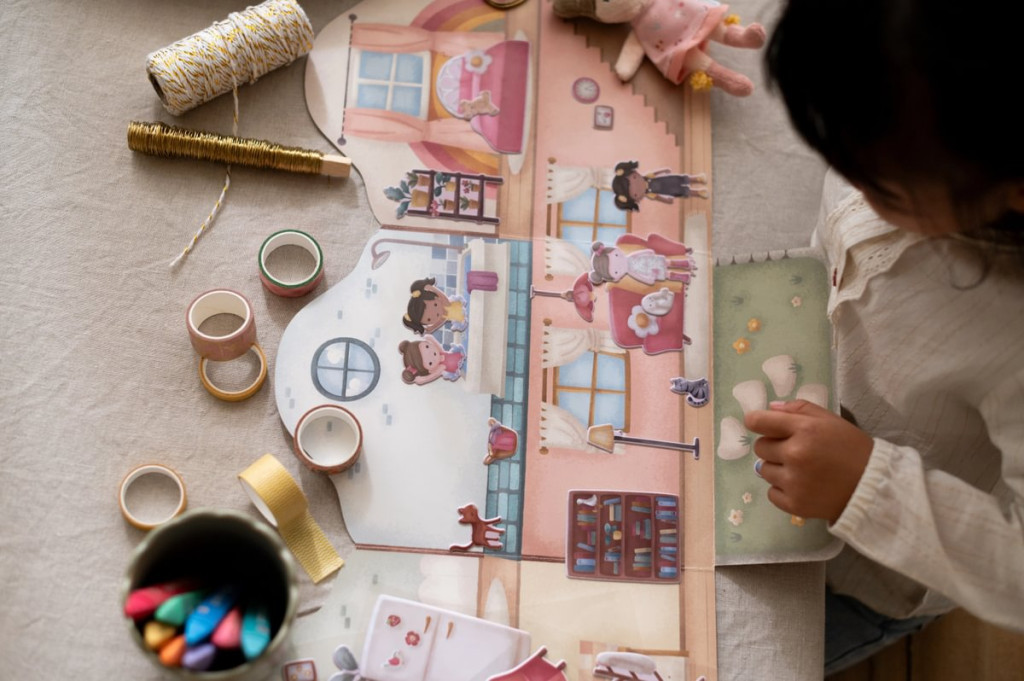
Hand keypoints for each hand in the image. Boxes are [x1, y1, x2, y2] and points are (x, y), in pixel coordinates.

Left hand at [744, 400, 873, 522]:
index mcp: (804, 430)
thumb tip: (769, 408)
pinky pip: (771, 493)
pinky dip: (782, 490)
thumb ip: (799, 409)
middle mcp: (795, 454)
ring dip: (777, 468)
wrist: (873, 487)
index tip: (761, 425)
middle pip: (760, 447)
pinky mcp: (794, 504)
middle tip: (794, 450)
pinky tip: (802, 486)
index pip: (758, 421)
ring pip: (764, 470)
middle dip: (773, 446)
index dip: (757, 422)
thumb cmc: (852, 449)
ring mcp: (793, 482)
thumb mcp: (830, 420)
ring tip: (801, 470)